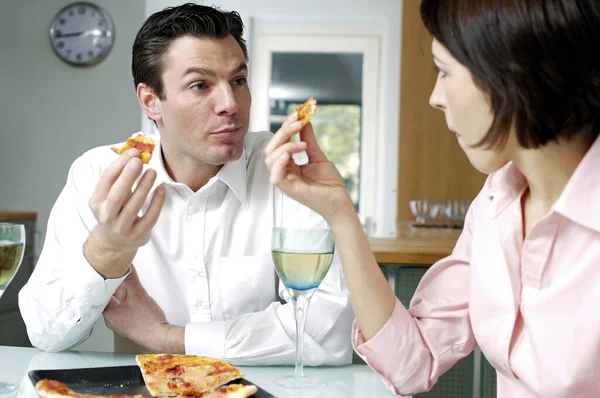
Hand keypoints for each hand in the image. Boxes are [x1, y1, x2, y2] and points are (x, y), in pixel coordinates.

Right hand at [85, 149, 164, 277]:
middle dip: (128, 176)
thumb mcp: (108, 196)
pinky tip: (162, 189)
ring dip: (144, 187)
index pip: (106, 181)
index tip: (132, 152)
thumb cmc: (115, 211)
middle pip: (117, 195)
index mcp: (96, 202)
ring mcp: (122, 227)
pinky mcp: (138, 235)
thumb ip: (118, 178)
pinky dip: (156, 203)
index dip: (119, 165)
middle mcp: (106, 216)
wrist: (115, 242)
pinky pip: (149, 218)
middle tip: (139, 161)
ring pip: (134, 206)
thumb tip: (134, 154)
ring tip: (152, 172)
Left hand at [103, 265, 183, 352]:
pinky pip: (121, 315)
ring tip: (126, 289)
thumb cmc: (148, 320)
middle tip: (118, 279)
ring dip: (119, 298)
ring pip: (115, 308)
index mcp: (109, 312)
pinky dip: (124, 307)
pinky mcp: (127, 329)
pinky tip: (133, 303)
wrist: (159, 336)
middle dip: (113, 289)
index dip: (106, 282)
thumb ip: (131, 278)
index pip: (102, 293)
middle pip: (108, 301)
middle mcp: (111, 321)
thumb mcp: (138, 294)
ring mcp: (119, 326)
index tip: (109, 274)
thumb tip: (126, 267)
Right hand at [264, 113, 354, 222]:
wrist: (340, 202)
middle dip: (283, 132)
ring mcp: (284, 182)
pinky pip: (275, 176)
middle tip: (298, 121)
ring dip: (285, 145)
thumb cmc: (329, 184)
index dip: (286, 127)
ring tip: (304, 143)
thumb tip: (305, 121)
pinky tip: (289, 154)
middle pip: (271, 148)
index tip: (297, 114)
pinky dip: (280, 163)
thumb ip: (309, 140)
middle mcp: (283, 172)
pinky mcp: (288, 190)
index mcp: (288, 165)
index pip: (279, 143)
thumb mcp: (318, 156)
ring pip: (271, 159)